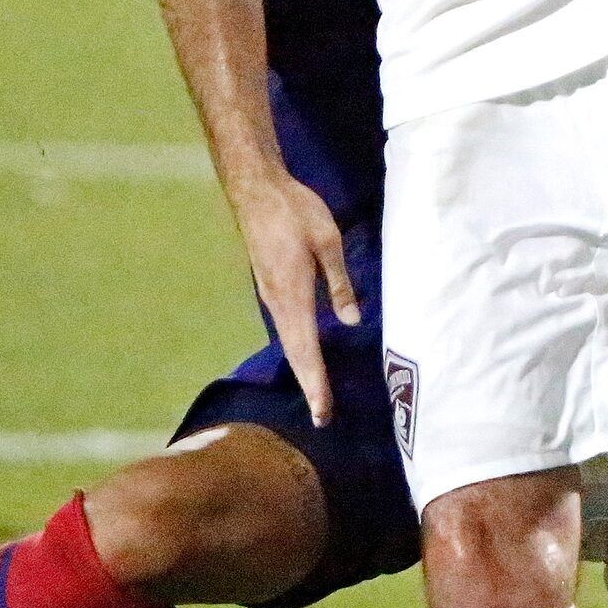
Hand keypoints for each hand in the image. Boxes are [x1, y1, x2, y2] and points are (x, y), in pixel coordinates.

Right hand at [239, 173, 360, 426]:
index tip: (322, 412)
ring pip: (289, 342)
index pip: (306, 349)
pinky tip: (307, 354)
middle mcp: (278, 302)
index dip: (315, 383)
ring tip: (318, 395)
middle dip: (309, 386)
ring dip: (303, 370)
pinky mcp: (271, 287)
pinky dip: (298, 348)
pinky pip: (286, 326)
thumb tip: (351, 321)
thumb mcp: (328, 241)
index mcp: (293, 294)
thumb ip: (339, 282)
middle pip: (294, 354)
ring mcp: (271, 296)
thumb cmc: (296, 211)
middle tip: (322, 418)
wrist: (257, 190)